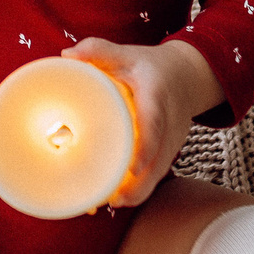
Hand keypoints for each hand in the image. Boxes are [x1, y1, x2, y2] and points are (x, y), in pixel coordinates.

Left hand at [63, 36, 221, 208]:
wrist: (187, 76)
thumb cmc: (150, 66)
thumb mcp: (126, 53)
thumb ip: (97, 50)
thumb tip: (66, 55)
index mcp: (157, 96)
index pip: (155, 123)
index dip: (147, 147)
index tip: (133, 167)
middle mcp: (169, 124)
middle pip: (158, 161)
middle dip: (139, 185)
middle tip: (113, 200)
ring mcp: (171, 143)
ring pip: (157, 174)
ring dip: (136, 192)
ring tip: (108, 203)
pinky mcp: (168, 153)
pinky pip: (155, 175)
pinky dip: (138, 188)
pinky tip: (117, 198)